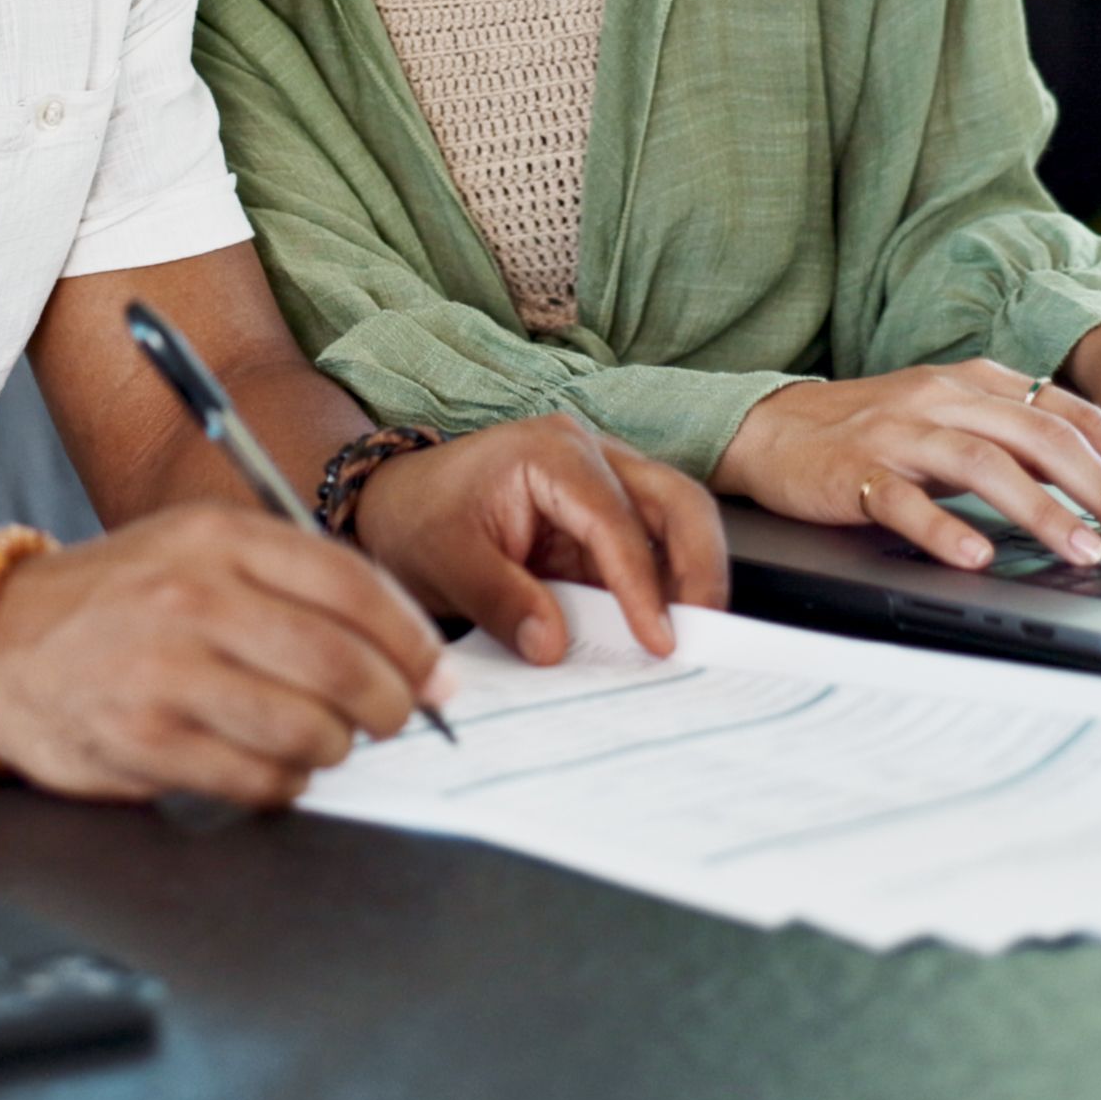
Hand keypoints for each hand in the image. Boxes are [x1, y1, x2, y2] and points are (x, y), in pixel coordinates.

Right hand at [0, 501, 448, 806]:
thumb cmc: (116, 601)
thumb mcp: (195, 549)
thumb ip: (292, 583)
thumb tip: (409, 654)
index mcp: (217, 537)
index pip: (353, 587)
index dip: (412, 640)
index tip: (433, 673)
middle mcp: (193, 596)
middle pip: (341, 663)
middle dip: (390, 704)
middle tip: (395, 718)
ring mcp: (167, 670)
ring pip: (308, 728)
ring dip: (336, 748)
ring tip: (324, 741)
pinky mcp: (145, 739)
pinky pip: (257, 778)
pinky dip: (285, 782)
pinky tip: (272, 766)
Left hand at [350, 413, 730, 663]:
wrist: (396, 504)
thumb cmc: (417, 517)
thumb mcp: (444, 561)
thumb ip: (500, 600)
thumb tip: (555, 646)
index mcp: (552, 452)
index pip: (616, 520)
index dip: (642, 584)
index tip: (658, 640)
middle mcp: (592, 456)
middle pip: (677, 502)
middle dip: (700, 569)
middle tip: (704, 636)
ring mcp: (605, 484)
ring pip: (678, 523)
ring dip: (691, 581)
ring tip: (691, 641)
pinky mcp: (604, 520)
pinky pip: (651, 552)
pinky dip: (663, 591)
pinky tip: (659, 633)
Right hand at [714, 360, 1100, 572]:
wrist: (770, 428)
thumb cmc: (875, 434)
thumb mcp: (956, 422)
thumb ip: (1018, 443)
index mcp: (982, 383)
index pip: (1076, 416)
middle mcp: (947, 397)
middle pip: (1045, 437)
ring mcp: (900, 432)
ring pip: (984, 464)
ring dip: (1042, 511)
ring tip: (1084, 553)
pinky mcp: (852, 469)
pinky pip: (903, 499)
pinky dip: (943, 528)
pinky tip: (976, 558)